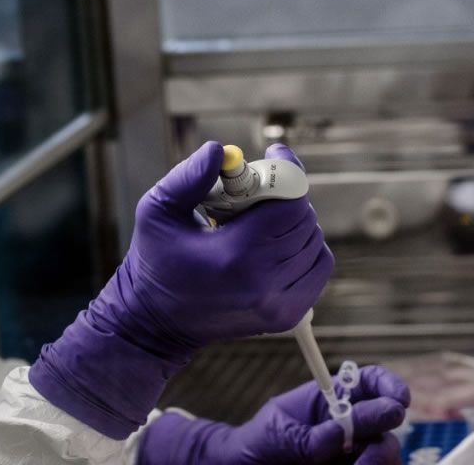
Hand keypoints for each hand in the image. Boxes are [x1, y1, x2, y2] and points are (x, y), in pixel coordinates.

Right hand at [124, 141, 332, 348]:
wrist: (156, 323)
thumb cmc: (155, 261)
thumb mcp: (156, 211)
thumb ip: (188, 177)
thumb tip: (219, 151)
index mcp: (234, 255)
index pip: (290, 204)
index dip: (288, 172)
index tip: (274, 155)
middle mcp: (263, 283)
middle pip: (304, 219)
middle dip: (286, 195)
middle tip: (258, 190)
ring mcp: (278, 305)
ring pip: (314, 241)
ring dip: (295, 222)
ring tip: (260, 220)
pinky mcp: (287, 316)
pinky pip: (318, 266)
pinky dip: (306, 248)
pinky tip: (275, 243)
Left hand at [139, 365, 410, 464]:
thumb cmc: (258, 443)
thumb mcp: (278, 433)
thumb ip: (309, 436)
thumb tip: (342, 433)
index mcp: (331, 399)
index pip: (370, 382)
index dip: (389, 385)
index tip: (399, 398)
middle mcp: (349, 425)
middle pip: (387, 421)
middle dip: (384, 430)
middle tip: (370, 446)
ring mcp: (353, 453)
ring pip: (386, 453)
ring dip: (377, 459)